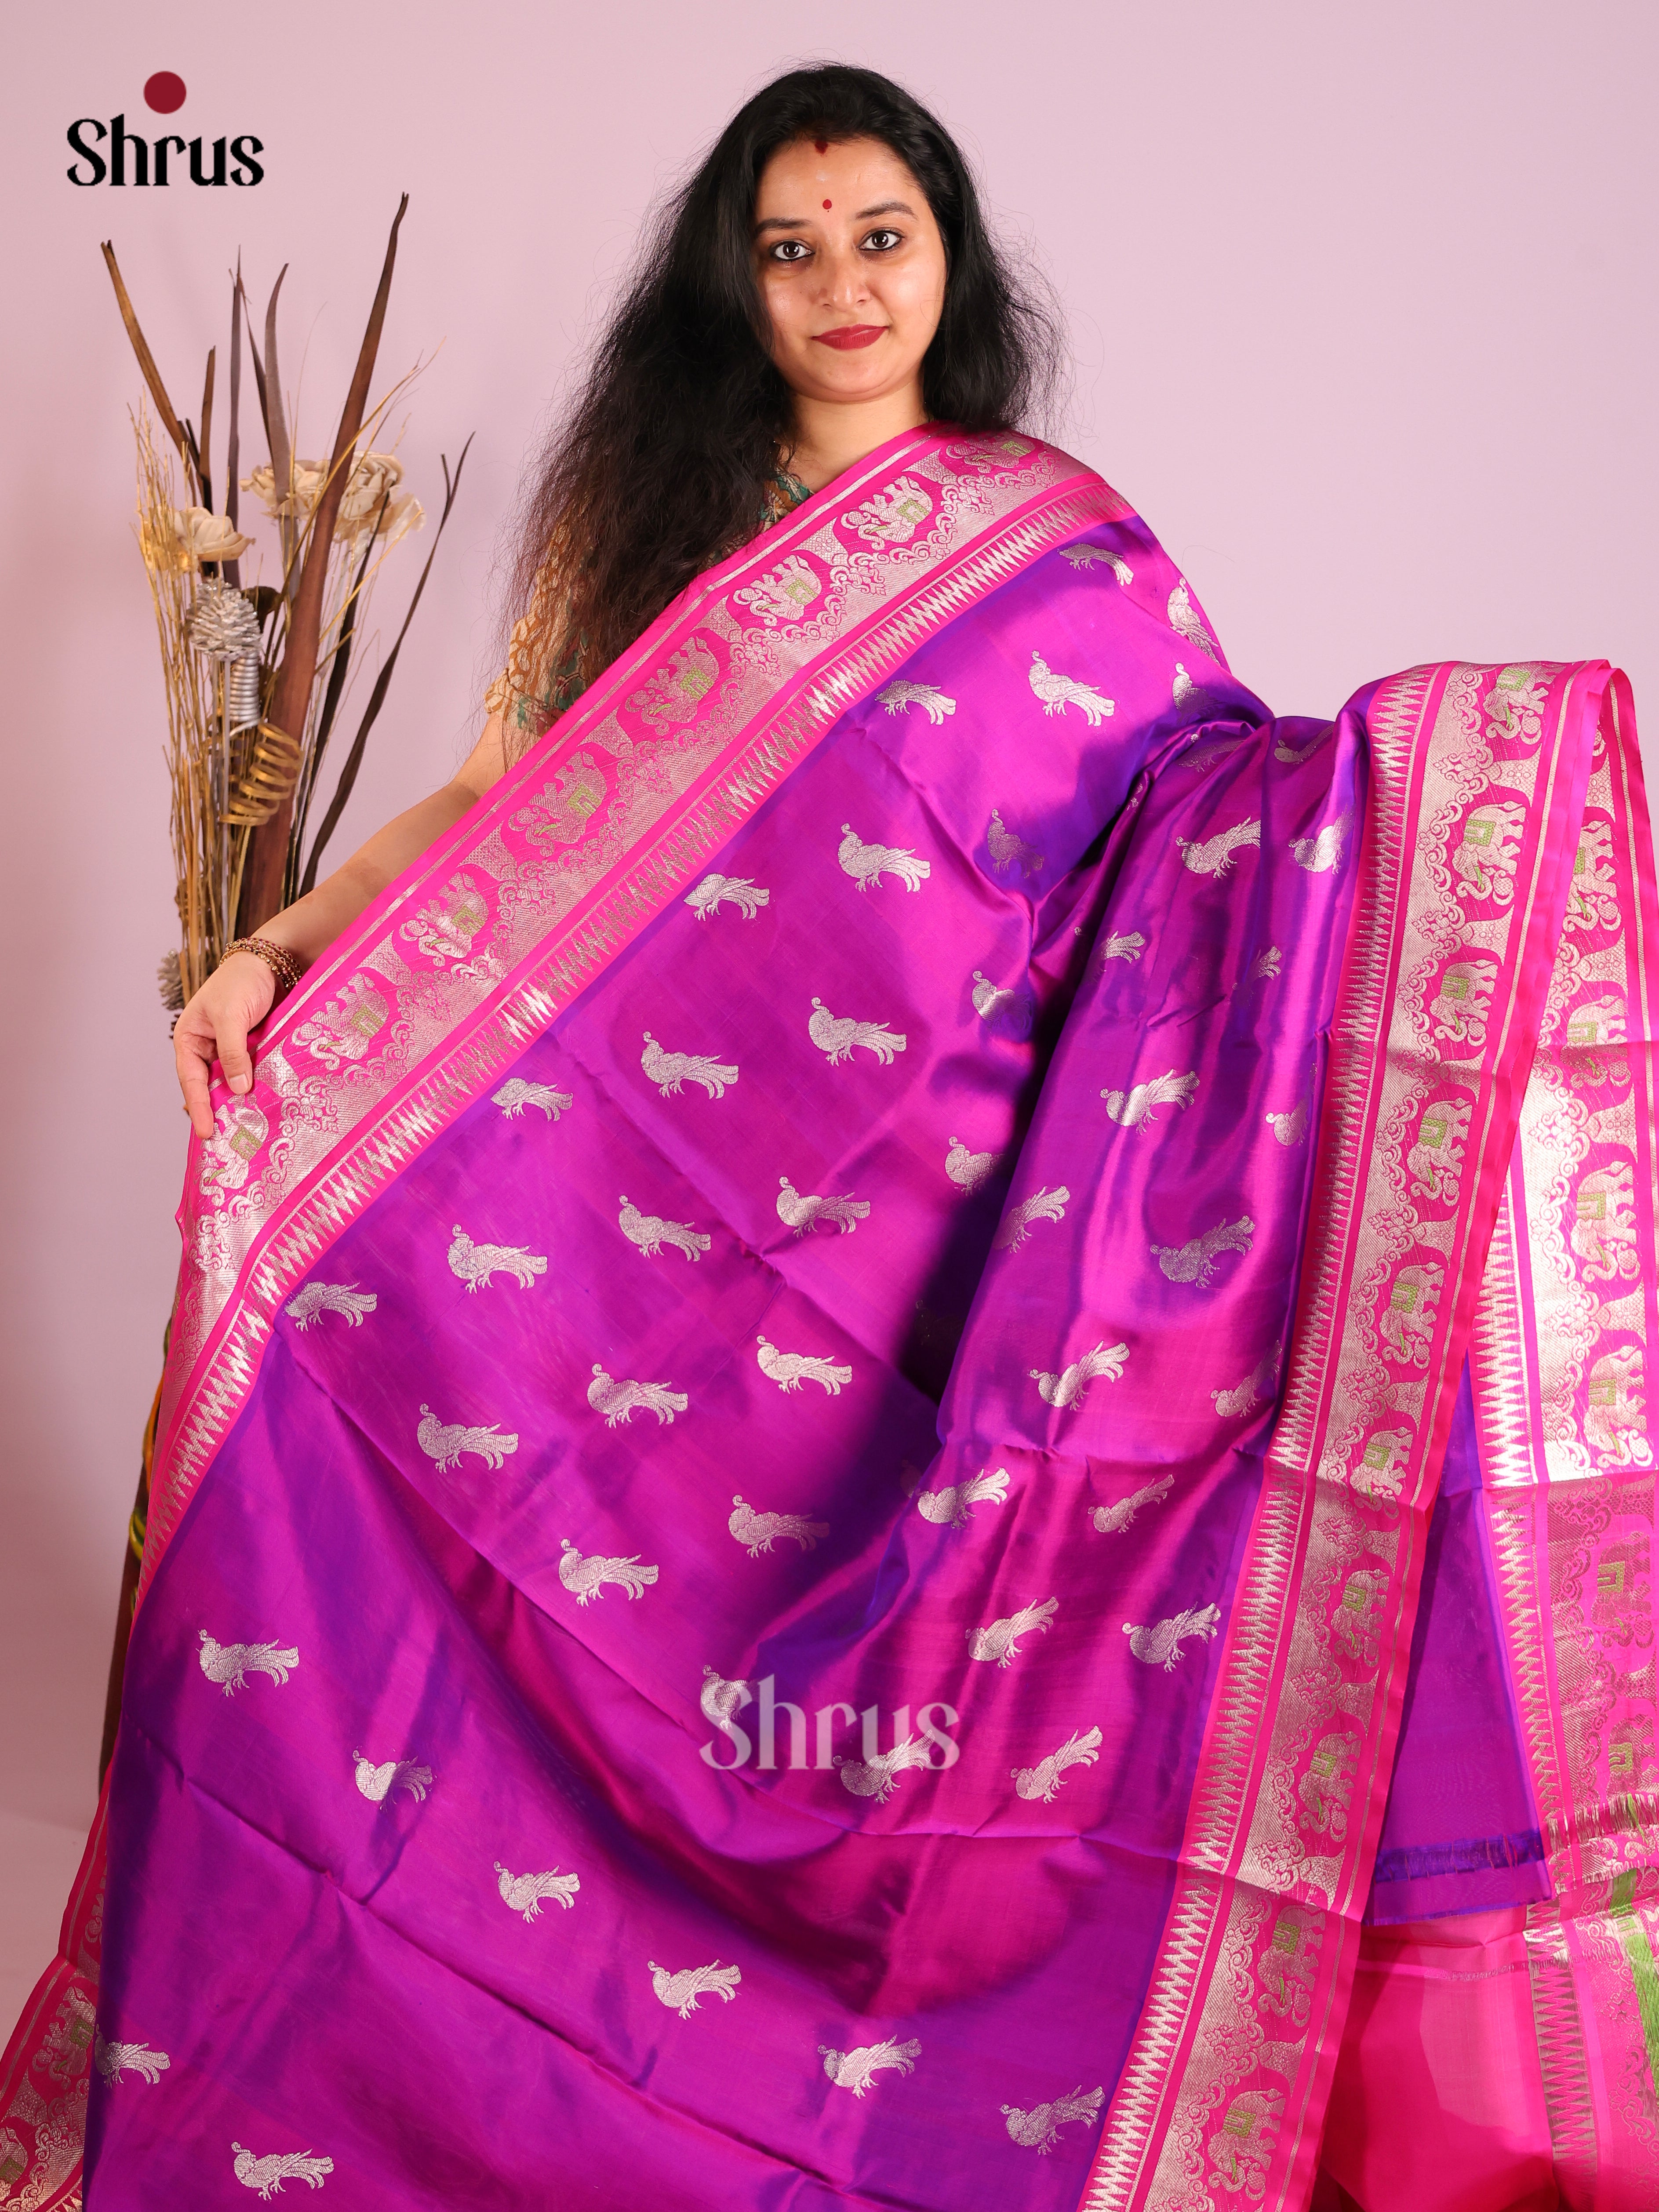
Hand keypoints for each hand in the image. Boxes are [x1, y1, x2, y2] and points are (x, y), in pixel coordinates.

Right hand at [174, 952, 278, 1138]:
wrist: (274, 962)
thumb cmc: (242, 982)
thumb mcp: (231, 1016)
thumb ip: (232, 1052)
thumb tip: (236, 1089)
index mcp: (191, 1039)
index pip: (191, 1080)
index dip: (198, 1107)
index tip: (205, 1132)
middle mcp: (209, 1048)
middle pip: (211, 1087)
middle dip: (218, 1111)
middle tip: (228, 1141)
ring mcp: (233, 1050)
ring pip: (233, 1083)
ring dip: (240, 1104)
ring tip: (249, 1131)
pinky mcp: (256, 1050)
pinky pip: (254, 1074)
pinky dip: (258, 1089)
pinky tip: (267, 1107)